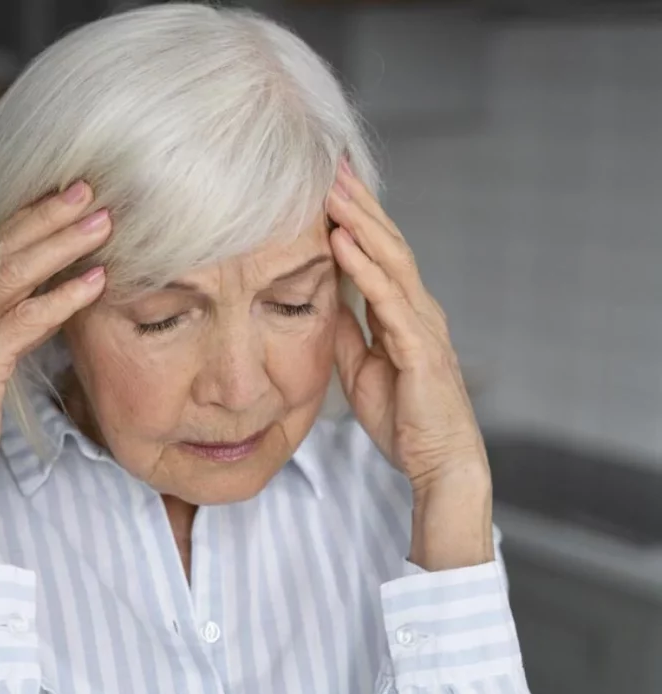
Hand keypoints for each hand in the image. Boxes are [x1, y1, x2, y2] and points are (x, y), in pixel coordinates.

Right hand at [0, 181, 109, 558]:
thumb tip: (36, 281)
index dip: (27, 218)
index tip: (64, 195)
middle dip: (48, 216)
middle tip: (90, 191)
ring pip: (13, 274)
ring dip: (63, 245)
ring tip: (103, 225)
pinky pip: (25, 319)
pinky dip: (63, 298)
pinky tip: (95, 282)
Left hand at [326, 159, 492, 569]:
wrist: (438, 462)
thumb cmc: (405, 418)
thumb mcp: (361, 367)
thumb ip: (347, 331)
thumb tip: (323, 299)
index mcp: (403, 312)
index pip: (378, 252)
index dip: (355, 217)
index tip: (328, 185)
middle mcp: (417, 308)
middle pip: (387, 242)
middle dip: (358, 202)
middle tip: (330, 164)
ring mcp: (422, 324)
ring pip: (390, 259)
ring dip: (358, 221)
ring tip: (331, 188)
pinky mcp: (420, 348)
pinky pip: (388, 299)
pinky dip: (363, 267)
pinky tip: (340, 242)